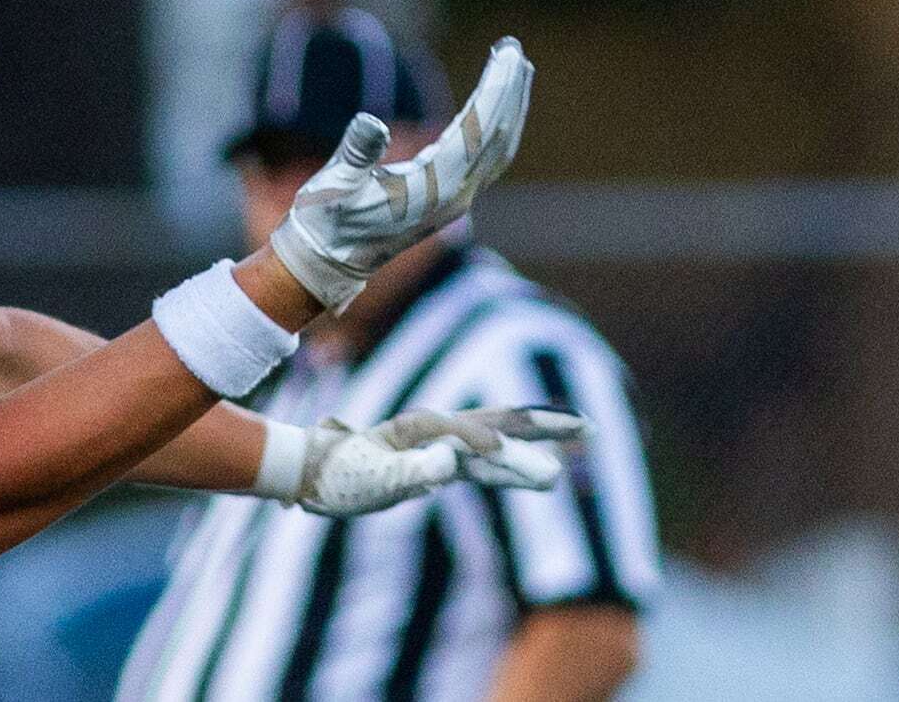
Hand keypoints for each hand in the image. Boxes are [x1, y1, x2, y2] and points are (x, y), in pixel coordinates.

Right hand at [268, 40, 532, 310]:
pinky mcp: (450, 200)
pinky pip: (486, 159)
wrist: (327, 264)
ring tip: (516, 69)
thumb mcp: (334, 184)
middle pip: (497, 136)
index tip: (508, 54)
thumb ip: (354, 154)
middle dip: (509, 90)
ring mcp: (456, 200)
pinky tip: (496, 110)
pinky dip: (496, 128)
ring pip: (497, 149)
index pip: (477, 130)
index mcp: (434, 188)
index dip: (495, 90)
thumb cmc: (326, 221)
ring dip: (509, 108)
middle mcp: (455, 196)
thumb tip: (371, 123)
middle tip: (515, 48)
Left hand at [274, 407, 586, 515]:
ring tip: (570, 448)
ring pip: (496, 441)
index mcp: (428, 431)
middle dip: (543, 426)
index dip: (508, 452)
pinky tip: (522, 464)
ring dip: (531, 444)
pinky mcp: (434, 462)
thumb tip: (452, 459)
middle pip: (501, 423)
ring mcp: (438, 446)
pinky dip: (508, 459)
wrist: (310, 470)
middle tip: (587, 426)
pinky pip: (481, 460)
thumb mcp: (374, 476)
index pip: (479, 439)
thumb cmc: (339, 475)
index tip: (543, 472)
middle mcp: (438, 433)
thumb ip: (413, 468)